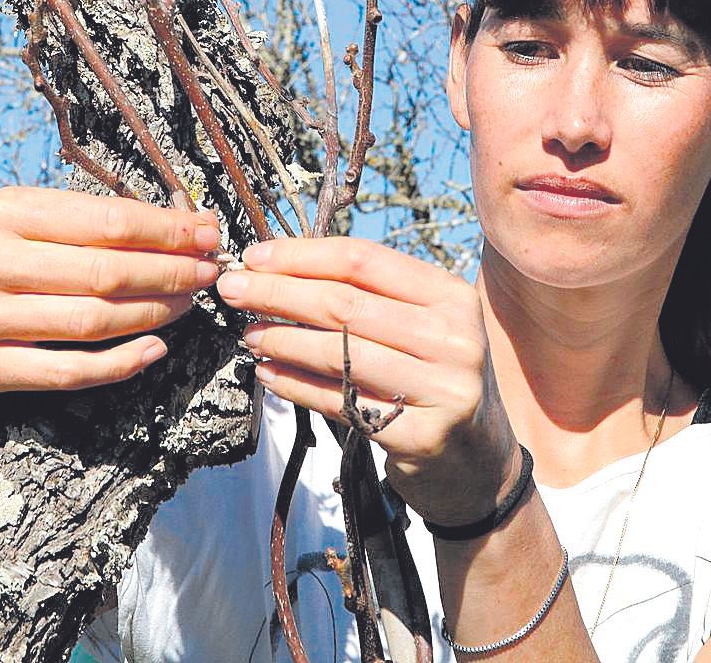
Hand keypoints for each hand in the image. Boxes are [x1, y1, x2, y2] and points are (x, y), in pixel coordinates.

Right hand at [0, 187, 222, 396]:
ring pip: (90, 321)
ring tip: (189, 304)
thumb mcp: (22, 224)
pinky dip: (119, 364)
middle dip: (169, 271)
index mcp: (4, 212)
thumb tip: (183, 220)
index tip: (208, 232)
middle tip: (209, 272)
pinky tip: (155, 349)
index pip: (105, 221)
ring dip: (153, 314)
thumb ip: (89, 221)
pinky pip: (67, 371)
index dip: (167, 230)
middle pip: (103, 271)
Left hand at [217, 236, 519, 525]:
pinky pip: (339, 403)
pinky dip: (295, 386)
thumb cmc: (434, 374)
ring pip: (337, 354)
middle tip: (233, 289)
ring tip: (248, 334)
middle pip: (344, 304)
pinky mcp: (420, 436)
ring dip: (280, 340)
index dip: (302, 255)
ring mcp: (441, 389)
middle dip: (277, 292)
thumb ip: (367, 294)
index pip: (363, 261)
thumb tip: (279, 264)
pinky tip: (268, 373)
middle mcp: (453, 337)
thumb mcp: (421, 322)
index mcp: (450, 295)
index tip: (255, 256)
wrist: (477, 456)